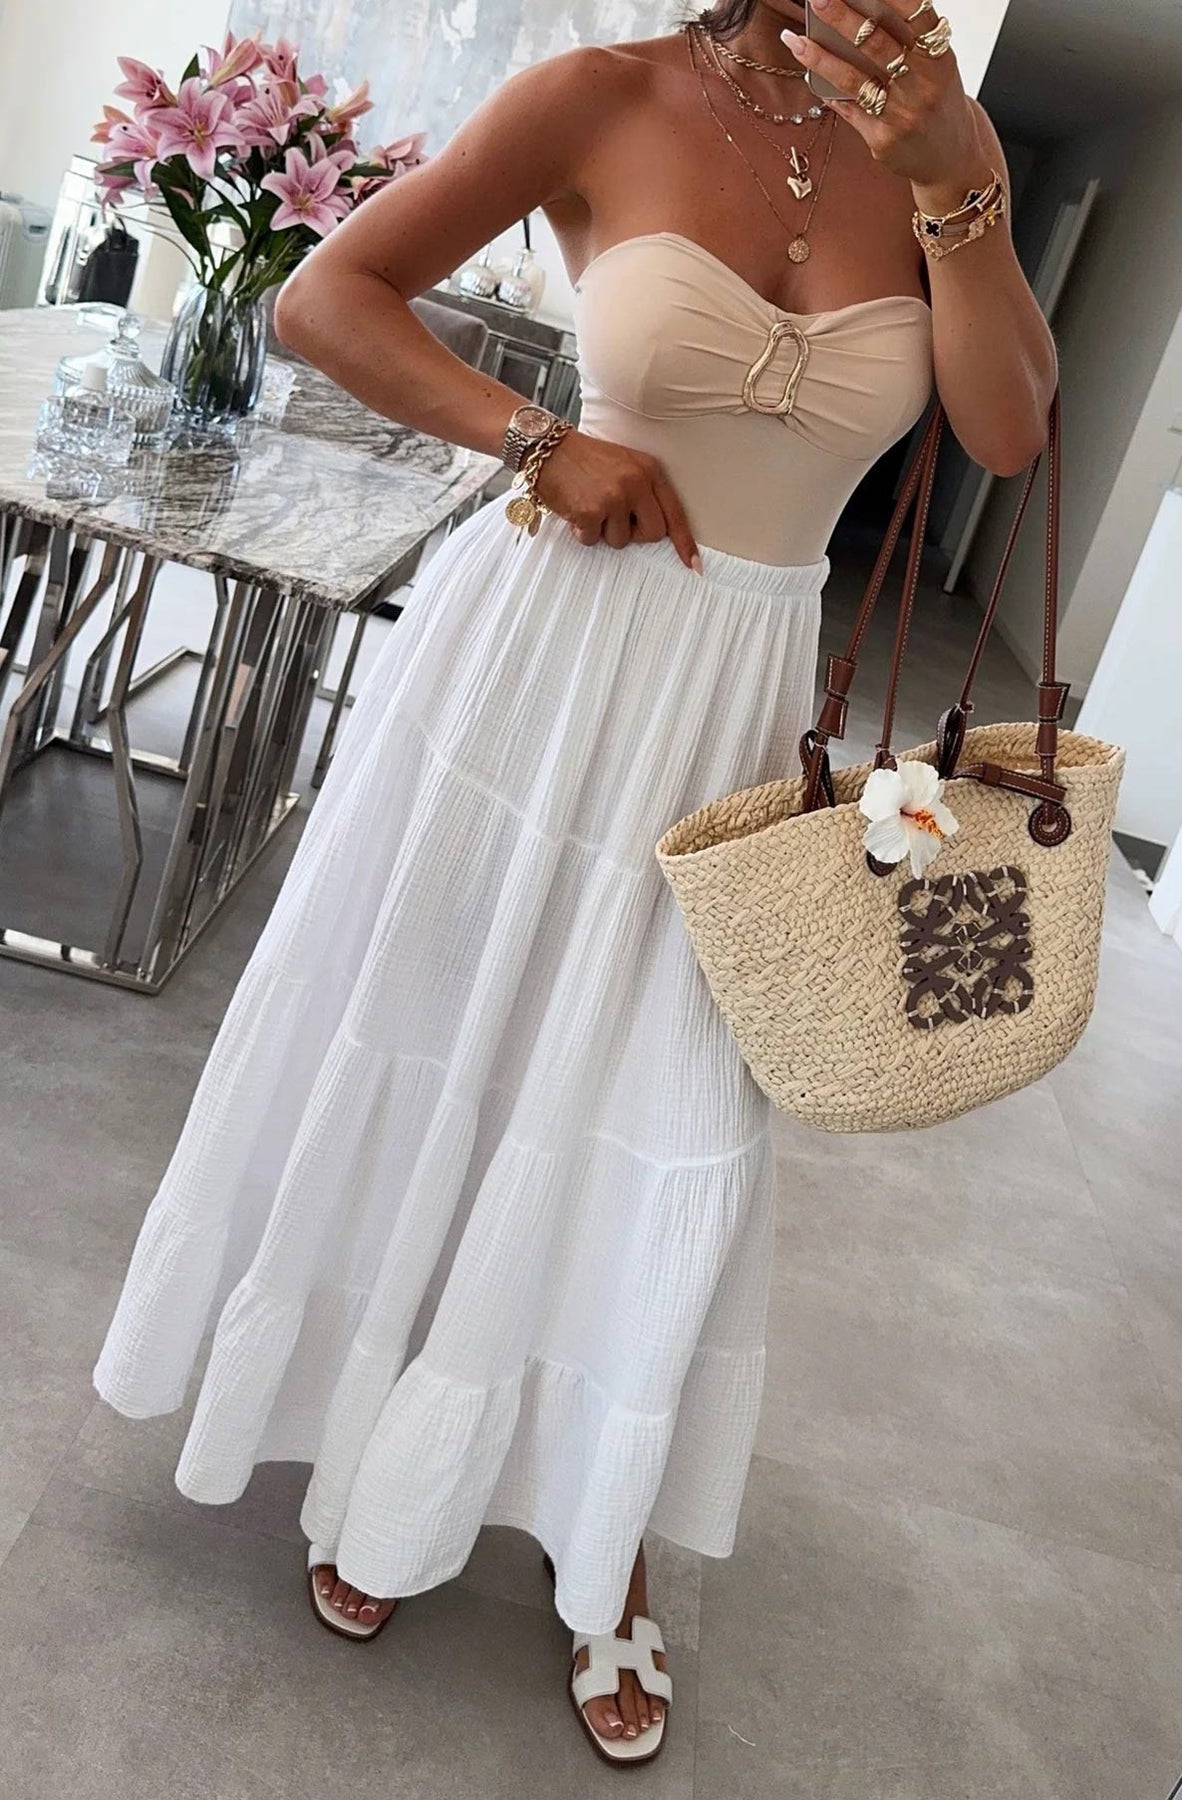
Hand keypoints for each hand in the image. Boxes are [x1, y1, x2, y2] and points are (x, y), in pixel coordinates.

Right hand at [534, 431, 700, 570]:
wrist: (548, 448)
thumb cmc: (585, 460)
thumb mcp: (624, 465)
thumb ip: (643, 491)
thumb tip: (657, 530)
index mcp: (649, 470)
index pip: (675, 512)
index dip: (684, 542)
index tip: (694, 565)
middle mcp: (636, 483)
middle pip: (653, 534)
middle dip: (634, 534)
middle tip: (614, 519)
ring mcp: (614, 497)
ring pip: (620, 541)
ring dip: (603, 532)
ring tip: (590, 506)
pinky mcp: (591, 511)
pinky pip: (592, 540)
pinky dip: (581, 532)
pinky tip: (575, 509)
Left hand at [780, 0, 983, 193]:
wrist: (952, 158)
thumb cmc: (937, 102)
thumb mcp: (936, 66)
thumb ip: (909, 41)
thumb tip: (862, 11)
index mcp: (939, 57)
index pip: (915, 15)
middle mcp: (923, 85)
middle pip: (876, 44)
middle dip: (842, 17)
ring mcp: (902, 114)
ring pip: (854, 78)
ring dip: (819, 57)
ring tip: (794, 40)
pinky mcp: (883, 140)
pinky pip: (849, 110)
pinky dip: (828, 92)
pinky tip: (810, 77)